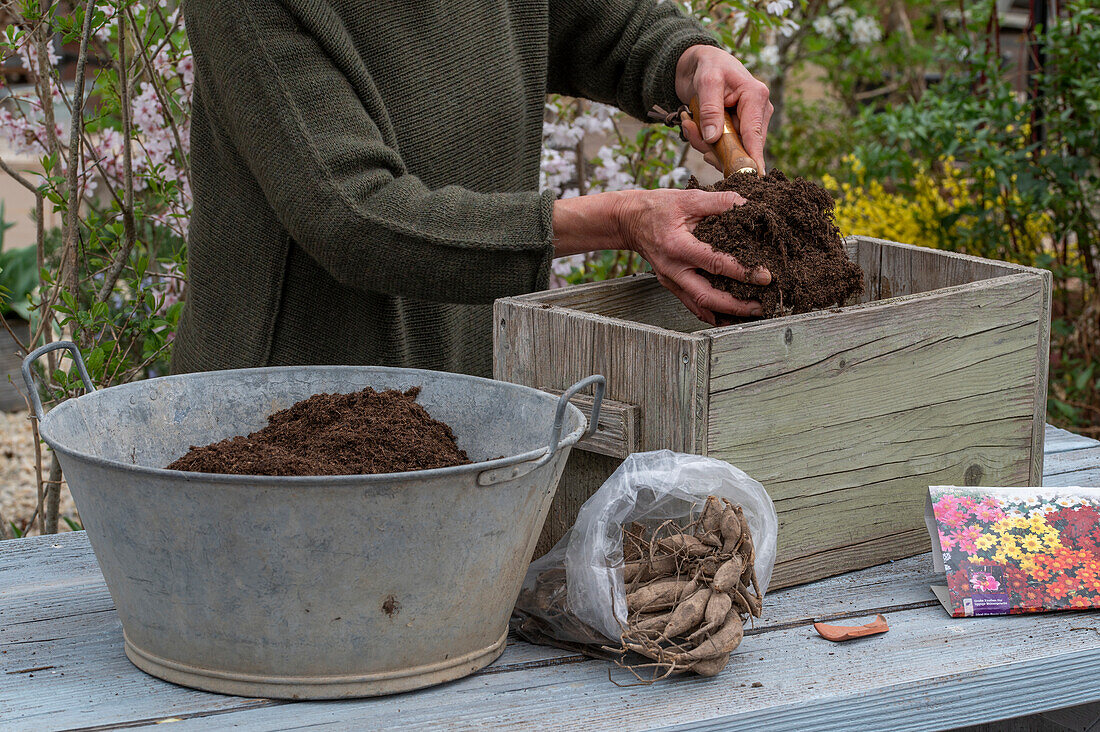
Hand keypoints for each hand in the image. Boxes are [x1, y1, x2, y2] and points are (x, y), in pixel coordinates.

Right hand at [614, 189, 770, 324]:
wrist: (630, 221)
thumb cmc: (660, 208)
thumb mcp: (689, 198)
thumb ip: (721, 202)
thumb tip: (750, 207)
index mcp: (679, 247)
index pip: (715, 263)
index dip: (742, 272)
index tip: (765, 276)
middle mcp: (674, 269)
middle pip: (707, 298)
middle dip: (737, 306)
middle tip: (760, 307)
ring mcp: (671, 281)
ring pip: (700, 307)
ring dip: (727, 314)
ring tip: (750, 314)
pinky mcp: (671, 285)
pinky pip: (693, 305)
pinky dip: (712, 313)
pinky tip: (730, 316)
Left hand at [675, 44, 772, 173]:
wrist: (700, 63)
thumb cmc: (708, 66)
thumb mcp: (707, 83)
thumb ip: (710, 110)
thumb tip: (714, 139)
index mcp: (756, 97)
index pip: (754, 135)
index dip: (753, 158)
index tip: (753, 177)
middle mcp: (758, 111)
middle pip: (741, 147)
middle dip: (714, 148)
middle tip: (692, 132)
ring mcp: (748, 122)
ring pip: (729, 150)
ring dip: (705, 143)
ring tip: (690, 123)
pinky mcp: (737, 129)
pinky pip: (721, 147)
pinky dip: (704, 141)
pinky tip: (693, 126)